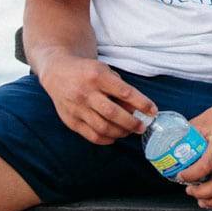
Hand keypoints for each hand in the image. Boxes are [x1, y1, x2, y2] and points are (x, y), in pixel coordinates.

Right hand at [38, 52, 156, 143]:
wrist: (58, 72)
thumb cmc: (88, 71)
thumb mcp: (105, 71)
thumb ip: (120, 88)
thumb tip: (136, 109)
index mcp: (98, 76)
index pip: (125, 92)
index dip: (142, 103)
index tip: (153, 111)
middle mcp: (86, 92)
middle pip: (113, 113)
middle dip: (131, 123)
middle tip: (142, 127)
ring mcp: (76, 108)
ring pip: (102, 127)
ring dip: (120, 132)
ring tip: (129, 131)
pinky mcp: (70, 120)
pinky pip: (91, 135)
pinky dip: (106, 139)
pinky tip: (114, 137)